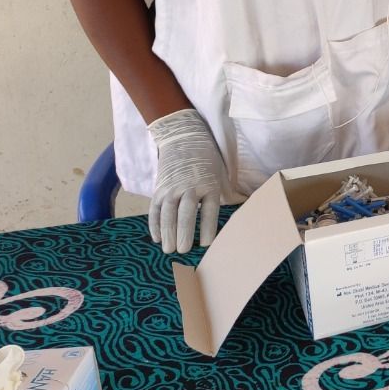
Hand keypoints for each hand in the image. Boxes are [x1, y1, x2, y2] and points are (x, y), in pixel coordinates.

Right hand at [148, 108, 224, 254]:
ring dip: (167, 233)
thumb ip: (223, 196)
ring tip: (168, 249)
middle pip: (185, 213)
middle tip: (183, 250)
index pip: (208, 210)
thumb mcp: (220, 176)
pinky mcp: (158, 189)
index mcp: (209, 185)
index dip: (207, 228)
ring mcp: (171, 188)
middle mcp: (189, 187)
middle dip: (183, 233)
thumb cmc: (207, 163)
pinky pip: (154, 209)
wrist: (184, 139)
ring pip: (167, 213)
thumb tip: (234, 220)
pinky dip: (154, 224)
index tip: (206, 244)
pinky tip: (157, 238)